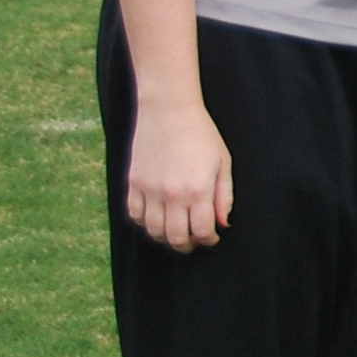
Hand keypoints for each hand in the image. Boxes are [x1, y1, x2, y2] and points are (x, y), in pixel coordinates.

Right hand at [124, 99, 233, 251]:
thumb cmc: (201, 134)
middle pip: (176, 238)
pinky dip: (144, 223)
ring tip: (175, 233)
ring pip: (153, 231)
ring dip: (165, 238)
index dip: (208, 240)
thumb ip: (223, 196)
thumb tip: (223, 224)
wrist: (168, 109)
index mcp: (198, 190)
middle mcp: (172, 194)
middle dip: (187, 246)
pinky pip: (134, 215)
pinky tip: (156, 219)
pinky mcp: (133, 183)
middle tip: (193, 242)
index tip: (211, 238)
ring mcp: (149, 190)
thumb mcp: (222, 162)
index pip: (201, 232)